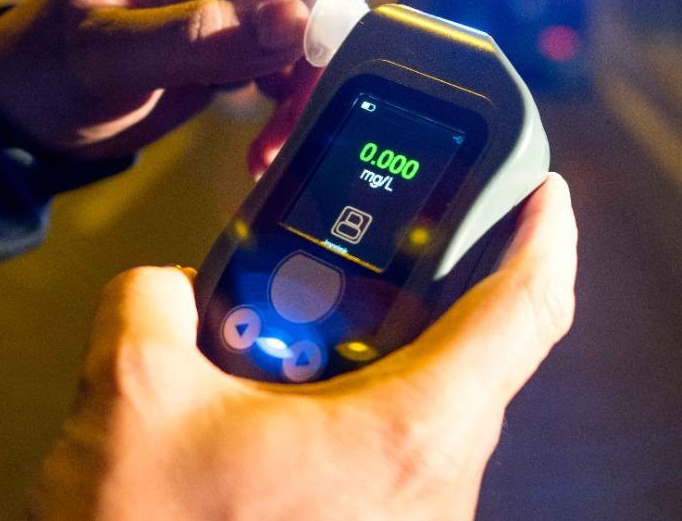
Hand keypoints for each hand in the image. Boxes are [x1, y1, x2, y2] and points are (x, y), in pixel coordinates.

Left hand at [0, 0, 353, 168]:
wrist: (29, 113)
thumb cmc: (44, 68)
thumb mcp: (107, 56)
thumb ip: (197, 37)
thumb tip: (298, 22)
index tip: (327, 34)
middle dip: (320, 43)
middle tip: (305, 104)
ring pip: (314, 25)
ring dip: (309, 84)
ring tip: (276, 139)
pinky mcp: (243, 39)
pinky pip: (296, 63)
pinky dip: (294, 105)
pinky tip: (265, 144)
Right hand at [29, 174, 576, 520]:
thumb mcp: (132, 403)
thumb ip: (152, 306)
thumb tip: (165, 291)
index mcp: (411, 432)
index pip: (526, 313)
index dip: (549, 239)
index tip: (548, 193)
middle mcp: (436, 483)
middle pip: (470, 351)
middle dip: (418, 288)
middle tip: (365, 250)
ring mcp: (416, 519)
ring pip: (420, 403)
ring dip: (364, 353)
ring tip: (285, 327)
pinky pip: (387, 449)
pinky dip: (344, 407)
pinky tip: (269, 402)